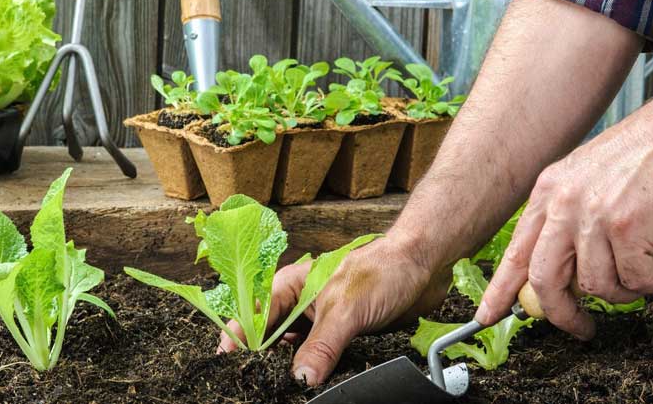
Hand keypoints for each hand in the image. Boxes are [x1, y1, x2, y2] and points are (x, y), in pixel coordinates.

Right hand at [217, 238, 450, 385]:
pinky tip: (314, 383)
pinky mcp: (342, 335)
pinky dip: (316, 371)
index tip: (227, 362)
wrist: (425, 265)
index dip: (239, 338)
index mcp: (291, 285)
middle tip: (257, 381)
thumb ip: (321, 347)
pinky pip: (321, 358)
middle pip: (271, 337)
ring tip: (281, 387)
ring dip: (291, 367)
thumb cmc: (383, 270)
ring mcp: (321, 320)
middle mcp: (302, 303)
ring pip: (296, 350)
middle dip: (263, 359)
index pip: (254, 316)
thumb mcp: (345, 311)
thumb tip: (300, 379)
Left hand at [475, 95, 652, 338]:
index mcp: (549, 191)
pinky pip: (634, 281)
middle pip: (544, 280)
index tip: (488, 315)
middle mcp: (563, 203)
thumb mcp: (590, 177)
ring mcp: (592, 215)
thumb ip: (571, 216)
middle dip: (562, 314)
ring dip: (626, 293)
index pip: (515, 251)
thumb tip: (569, 267)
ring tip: (647, 274)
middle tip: (581, 328)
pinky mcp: (626, 227)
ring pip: (596, 286)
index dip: (501, 290)